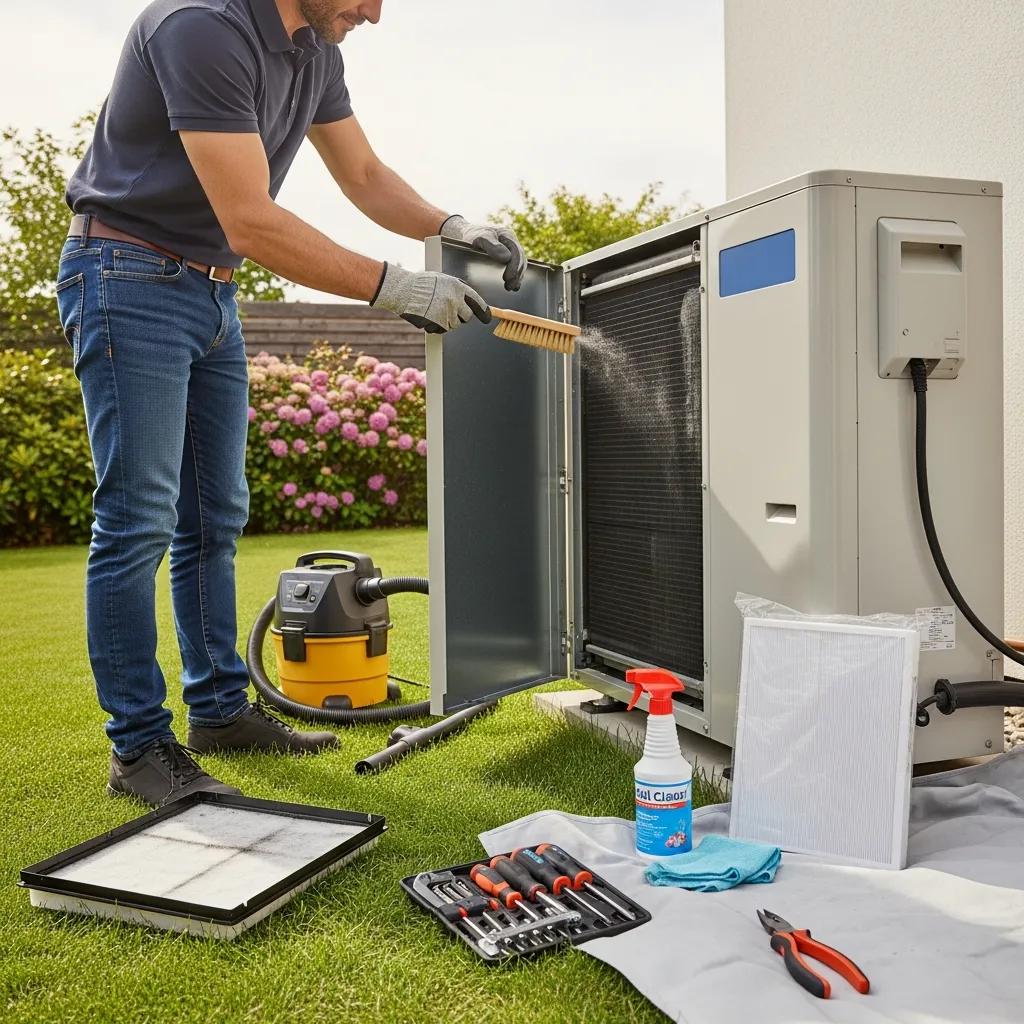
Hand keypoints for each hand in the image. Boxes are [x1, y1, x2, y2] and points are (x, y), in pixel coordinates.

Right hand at [371, 262, 490, 333]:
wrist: (402, 290)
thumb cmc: (419, 284)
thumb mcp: (442, 280)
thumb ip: (455, 290)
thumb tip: (466, 301)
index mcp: (458, 287)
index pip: (476, 301)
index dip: (483, 311)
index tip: (488, 317)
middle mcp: (455, 300)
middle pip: (467, 317)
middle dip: (460, 317)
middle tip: (448, 311)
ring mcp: (446, 313)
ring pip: (454, 325)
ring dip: (446, 321)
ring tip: (433, 310)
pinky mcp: (437, 323)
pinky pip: (441, 330)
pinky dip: (435, 326)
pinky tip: (427, 316)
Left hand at [439, 215, 525, 290]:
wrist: (465, 234)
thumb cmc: (472, 235)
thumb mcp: (480, 238)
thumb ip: (492, 246)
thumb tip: (507, 258)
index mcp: (507, 236)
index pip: (516, 252)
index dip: (514, 266)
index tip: (506, 278)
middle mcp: (511, 243)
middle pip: (520, 259)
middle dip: (516, 274)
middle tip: (509, 286)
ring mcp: (510, 250)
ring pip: (519, 264)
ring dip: (517, 277)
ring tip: (510, 288)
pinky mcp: (506, 258)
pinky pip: (514, 267)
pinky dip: (515, 276)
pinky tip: (512, 285)